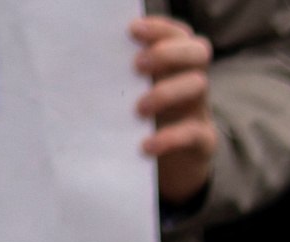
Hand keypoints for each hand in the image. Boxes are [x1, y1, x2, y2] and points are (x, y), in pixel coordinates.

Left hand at [132, 14, 214, 205]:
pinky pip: (193, 133)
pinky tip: (146, 146)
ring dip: (166, 92)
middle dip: (168, 54)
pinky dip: (170, 138)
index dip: (159, 28)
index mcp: (175, 63)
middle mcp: (191, 79)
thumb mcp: (133, 95)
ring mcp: (199, 108)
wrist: (165, 165)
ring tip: (138, 109)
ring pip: (198, 85)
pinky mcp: (203, 140)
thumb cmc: (141, 120)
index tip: (132, 30)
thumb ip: (122, 76)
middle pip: (198, 51)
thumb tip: (86, 60)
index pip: (178, 34)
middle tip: (137, 66)